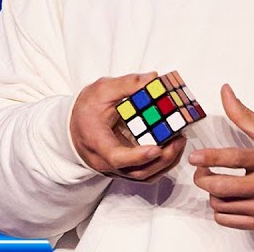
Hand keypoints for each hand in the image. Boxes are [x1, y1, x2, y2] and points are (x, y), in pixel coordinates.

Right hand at [70, 72, 186, 182]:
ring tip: (180, 141)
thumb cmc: (86, 109)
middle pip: (137, 172)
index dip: (137, 156)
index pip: (116, 157)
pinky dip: (162, 165)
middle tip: (179, 138)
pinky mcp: (125, 170)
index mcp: (97, 143)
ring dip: (166, 162)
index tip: (156, 148)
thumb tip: (153, 78)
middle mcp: (106, 162)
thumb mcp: (102, 90)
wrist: (74, 127)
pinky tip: (172, 148)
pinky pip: (146, 174)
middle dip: (162, 158)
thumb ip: (127, 84)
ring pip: (144, 176)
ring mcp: (116, 170)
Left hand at [189, 84, 253, 230]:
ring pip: (220, 204)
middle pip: (221, 187)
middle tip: (199, 170)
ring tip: (217, 182)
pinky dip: (219, 210)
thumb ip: (242, 113)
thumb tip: (224, 89)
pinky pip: (226, 220)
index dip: (210, 158)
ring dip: (211, 193)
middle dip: (202, 178)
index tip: (194, 157)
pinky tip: (226, 198)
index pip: (234, 159)